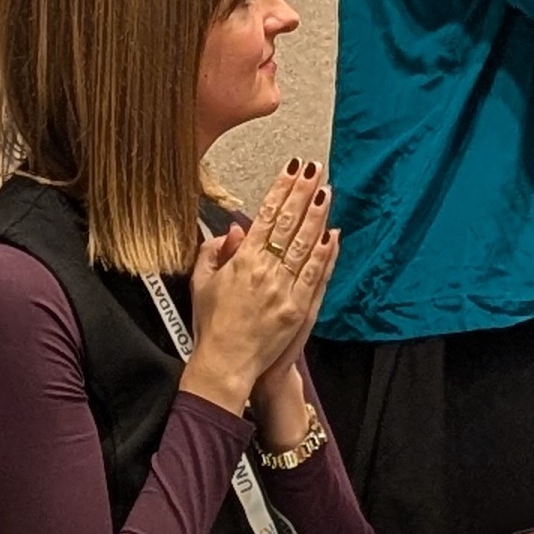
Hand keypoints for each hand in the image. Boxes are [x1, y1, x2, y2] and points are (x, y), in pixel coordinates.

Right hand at [183, 162, 323, 416]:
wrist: (225, 364)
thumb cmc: (212, 326)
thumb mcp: (201, 283)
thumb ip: (214, 252)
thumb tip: (233, 231)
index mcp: (241, 262)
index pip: (265, 216)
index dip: (280, 190)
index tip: (292, 169)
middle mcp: (264, 272)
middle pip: (288, 224)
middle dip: (303, 193)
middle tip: (316, 169)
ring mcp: (283, 290)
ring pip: (304, 245)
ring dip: (317, 215)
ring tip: (327, 190)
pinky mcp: (297, 309)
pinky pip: (315, 276)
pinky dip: (325, 254)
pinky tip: (332, 234)